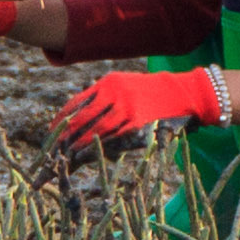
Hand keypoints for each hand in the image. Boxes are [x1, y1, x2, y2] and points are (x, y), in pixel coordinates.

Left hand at [54, 68, 218, 151]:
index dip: (63, 119)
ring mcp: (126, 108)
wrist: (187, 93)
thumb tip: (85, 114)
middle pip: (82, 117)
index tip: (52, 131)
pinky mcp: (138, 124)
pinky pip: (113, 139)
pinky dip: (98, 148)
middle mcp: (115, 93)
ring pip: (95, 130)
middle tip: (53, 148)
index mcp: (110, 83)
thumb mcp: (128, 86)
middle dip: (65, 134)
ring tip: (66, 155)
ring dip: (79, 144)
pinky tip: (87, 156)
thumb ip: (107, 95)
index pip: (78, 102)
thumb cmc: (156, 93)